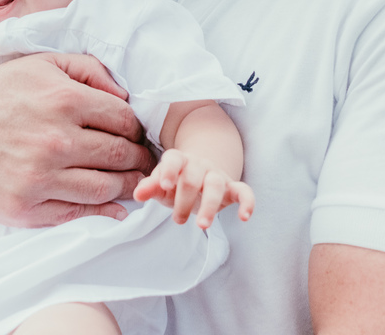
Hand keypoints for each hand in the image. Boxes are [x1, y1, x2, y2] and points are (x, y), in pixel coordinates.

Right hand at [0, 52, 157, 226]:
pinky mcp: (24, 207)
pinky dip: (102, 212)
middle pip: (121, 157)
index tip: (137, 136)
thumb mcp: (42, 64)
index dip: (137, 129)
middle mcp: (55, 141)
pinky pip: (76, 213)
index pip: (125, 121)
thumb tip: (124, 96)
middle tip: (144, 162)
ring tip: (134, 183)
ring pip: (105, 188)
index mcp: (64, 101)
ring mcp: (39, 178)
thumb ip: (88, 70)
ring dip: (127, 187)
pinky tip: (114, 207)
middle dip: (139, 160)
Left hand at [133, 148, 254, 228]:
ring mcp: (217, 175)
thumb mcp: (162, 185)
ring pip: (216, 185)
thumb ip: (150, 188)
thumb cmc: (177, 182)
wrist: (202, 173)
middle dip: (184, 200)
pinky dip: (247, 202)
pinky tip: (244, 217)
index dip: (170, 171)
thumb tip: (137, 195)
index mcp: (179, 161)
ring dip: (209, 205)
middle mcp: (199, 165)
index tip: (165, 186)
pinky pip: (244, 191)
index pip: (174, 159)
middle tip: (177, 220)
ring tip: (201, 226)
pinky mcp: (233, 187)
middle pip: (193, 177)